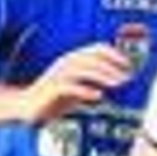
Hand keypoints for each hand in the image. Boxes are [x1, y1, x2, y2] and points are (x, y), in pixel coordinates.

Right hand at [17, 44, 132, 124]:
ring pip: (84, 70)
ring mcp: (57, 75)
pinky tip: (98, 95)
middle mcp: (65, 63)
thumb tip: (117, 83)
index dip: (115, 54)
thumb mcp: (77, 88)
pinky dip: (86, 90)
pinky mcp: (51, 89)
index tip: (129, 65)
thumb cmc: (54, 98)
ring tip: (118, 84)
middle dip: (113, 67)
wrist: (27, 106)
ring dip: (103, 76)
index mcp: (73, 59)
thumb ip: (93, 83)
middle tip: (128, 78)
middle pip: (93, 59)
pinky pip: (70, 87)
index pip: (97, 48)